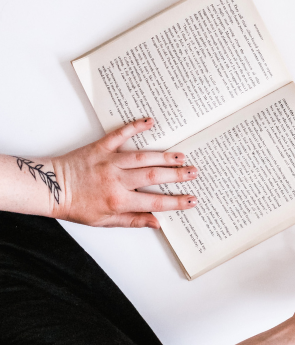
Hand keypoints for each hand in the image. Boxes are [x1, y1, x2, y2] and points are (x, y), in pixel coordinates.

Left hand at [50, 118, 197, 227]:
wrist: (49, 189)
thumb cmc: (75, 206)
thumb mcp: (104, 221)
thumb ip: (132, 221)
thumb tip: (157, 223)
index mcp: (118, 201)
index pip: (155, 203)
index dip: (177, 202)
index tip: (192, 200)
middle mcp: (117, 180)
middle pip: (154, 177)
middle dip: (177, 175)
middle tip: (194, 172)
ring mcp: (110, 161)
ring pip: (143, 157)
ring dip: (165, 156)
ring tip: (182, 155)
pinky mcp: (101, 147)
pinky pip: (121, 134)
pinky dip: (135, 126)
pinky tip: (150, 121)